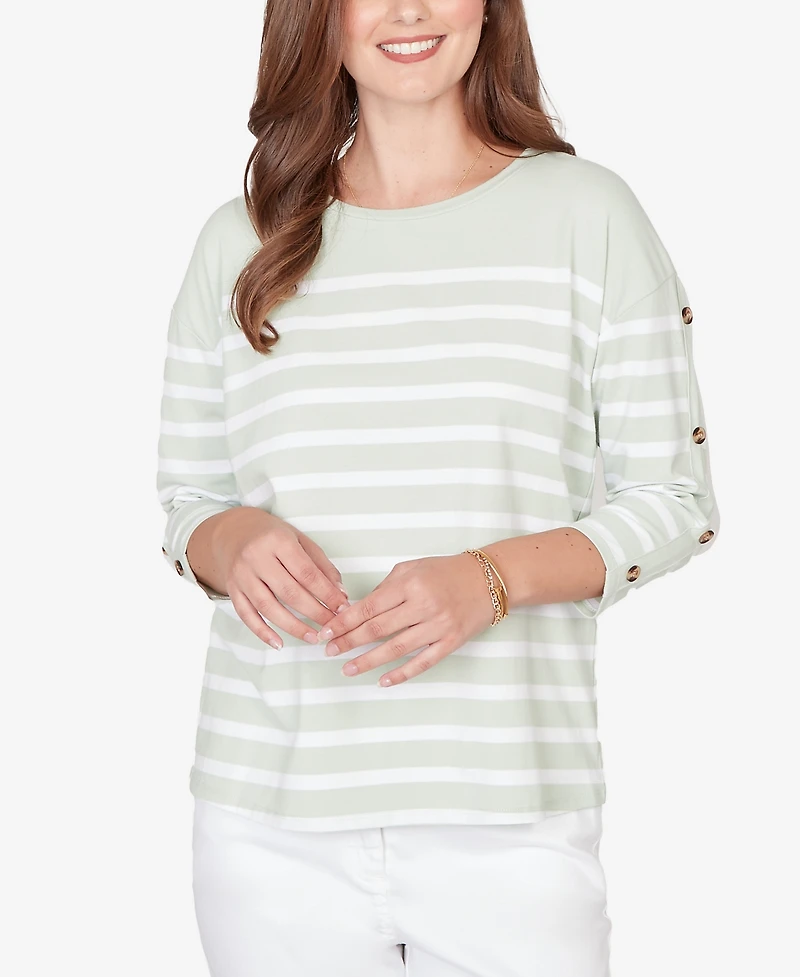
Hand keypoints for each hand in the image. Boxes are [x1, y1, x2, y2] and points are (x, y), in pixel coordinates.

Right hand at [211, 509, 349, 648]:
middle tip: (332, 625)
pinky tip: (279, 643)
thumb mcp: (299, 539)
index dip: (326, 593)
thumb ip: (321, 565)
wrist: (233, 532)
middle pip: (289, 592)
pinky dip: (262, 632)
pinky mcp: (232, 589)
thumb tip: (340, 592)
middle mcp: (256, 557)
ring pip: (268, 607)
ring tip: (313, 637)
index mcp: (277, 541)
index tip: (342, 607)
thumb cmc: (271, 535)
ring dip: (293, 627)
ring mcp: (241, 575)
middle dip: (314, 612)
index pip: (307, 573)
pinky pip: (246, 615)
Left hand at [316, 553, 496, 685]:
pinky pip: (423, 662)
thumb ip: (386, 588)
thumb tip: (358, 610)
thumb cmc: (445, 572)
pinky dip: (402, 673)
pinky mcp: (451, 641)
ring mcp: (438, 625)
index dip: (344, 621)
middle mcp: (423, 605)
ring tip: (347, 669)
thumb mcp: (412, 569)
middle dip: (349, 641)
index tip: (326, 631)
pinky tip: (383, 681)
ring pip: (396, 648)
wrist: (488, 580)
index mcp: (410, 584)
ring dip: (368, 661)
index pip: (369, 606)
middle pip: (378, 629)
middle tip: (329, 651)